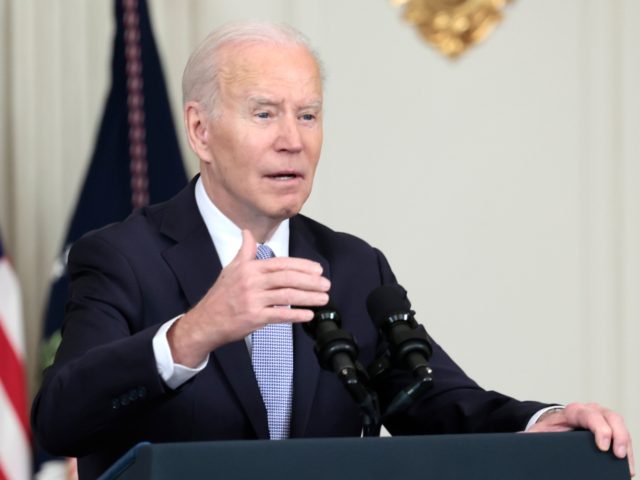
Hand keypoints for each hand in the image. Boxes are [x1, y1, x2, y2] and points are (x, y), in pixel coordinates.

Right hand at [167, 229, 329, 365]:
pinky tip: (308, 314)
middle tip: (326, 284)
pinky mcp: (254, 317)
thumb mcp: (231, 268)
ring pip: (287, 296)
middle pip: (288, 278)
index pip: (282, 263)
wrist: (205, 321)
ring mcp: (253, 299)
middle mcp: (252, 281)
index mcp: (250, 268)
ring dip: (309, 297)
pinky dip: (296, 315)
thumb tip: (246, 232)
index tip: (317, 270)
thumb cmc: (220, 296)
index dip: (302, 266)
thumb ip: (244, 250)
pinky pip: (280, 315)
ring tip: (323, 298)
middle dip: (310, 281)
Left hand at [527, 402, 634, 476]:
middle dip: (618, 436)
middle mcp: (591, 411)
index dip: (599, 429)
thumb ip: (530, 437)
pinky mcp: (611, 429)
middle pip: (611, 417)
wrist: (555, 425)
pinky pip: (623, 436)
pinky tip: (627, 468)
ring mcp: (603, 418)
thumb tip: (519, 440)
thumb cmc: (548, 429)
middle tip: (618, 456)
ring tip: (627, 468)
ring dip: (627, 445)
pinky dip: (628, 451)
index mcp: (573, 411)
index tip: (602, 447)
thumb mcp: (539, 432)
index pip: (589, 415)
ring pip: (621, 426)